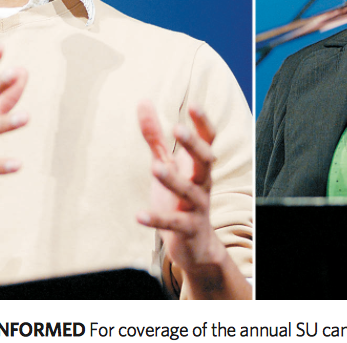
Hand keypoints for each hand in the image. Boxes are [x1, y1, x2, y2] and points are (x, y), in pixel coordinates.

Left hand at [136, 100, 247, 298]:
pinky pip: (174, 223)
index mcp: (199, 167)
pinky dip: (157, 219)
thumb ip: (155, 137)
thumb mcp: (166, 164)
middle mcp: (203, 183)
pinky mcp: (187, 229)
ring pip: (190, 191)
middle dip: (194, 145)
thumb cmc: (180, 199)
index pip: (208, 140)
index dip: (203, 123)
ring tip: (154, 167)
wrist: (197, 245)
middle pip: (206, 161)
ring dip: (173, 180)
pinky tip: (138, 215)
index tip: (192, 105)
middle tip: (178, 129)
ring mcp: (197, 207)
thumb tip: (143, 101)